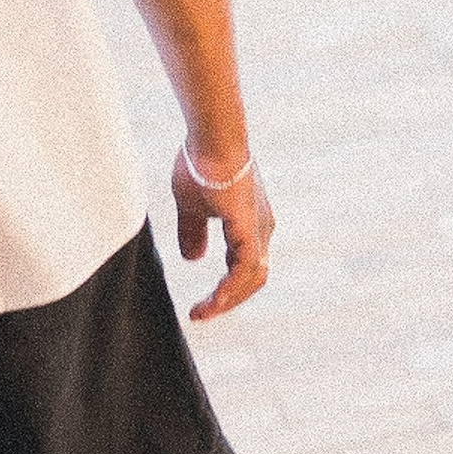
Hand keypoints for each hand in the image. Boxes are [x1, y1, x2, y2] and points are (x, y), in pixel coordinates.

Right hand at [173, 145, 271, 320]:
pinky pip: (245, 269)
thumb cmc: (200, 165)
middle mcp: (260, 229)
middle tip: (202, 313)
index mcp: (248, 224)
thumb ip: (193, 233)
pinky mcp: (250, 229)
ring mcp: (258, 229)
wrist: (210, 140)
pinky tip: (214, 300)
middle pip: (252, 278)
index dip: (224, 288)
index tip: (199, 304)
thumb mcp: (191, 206)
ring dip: (228, 299)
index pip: (242, 266)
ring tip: (204, 312)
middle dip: (228, 300)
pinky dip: (231, 288)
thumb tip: (193, 258)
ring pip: (252, 278)